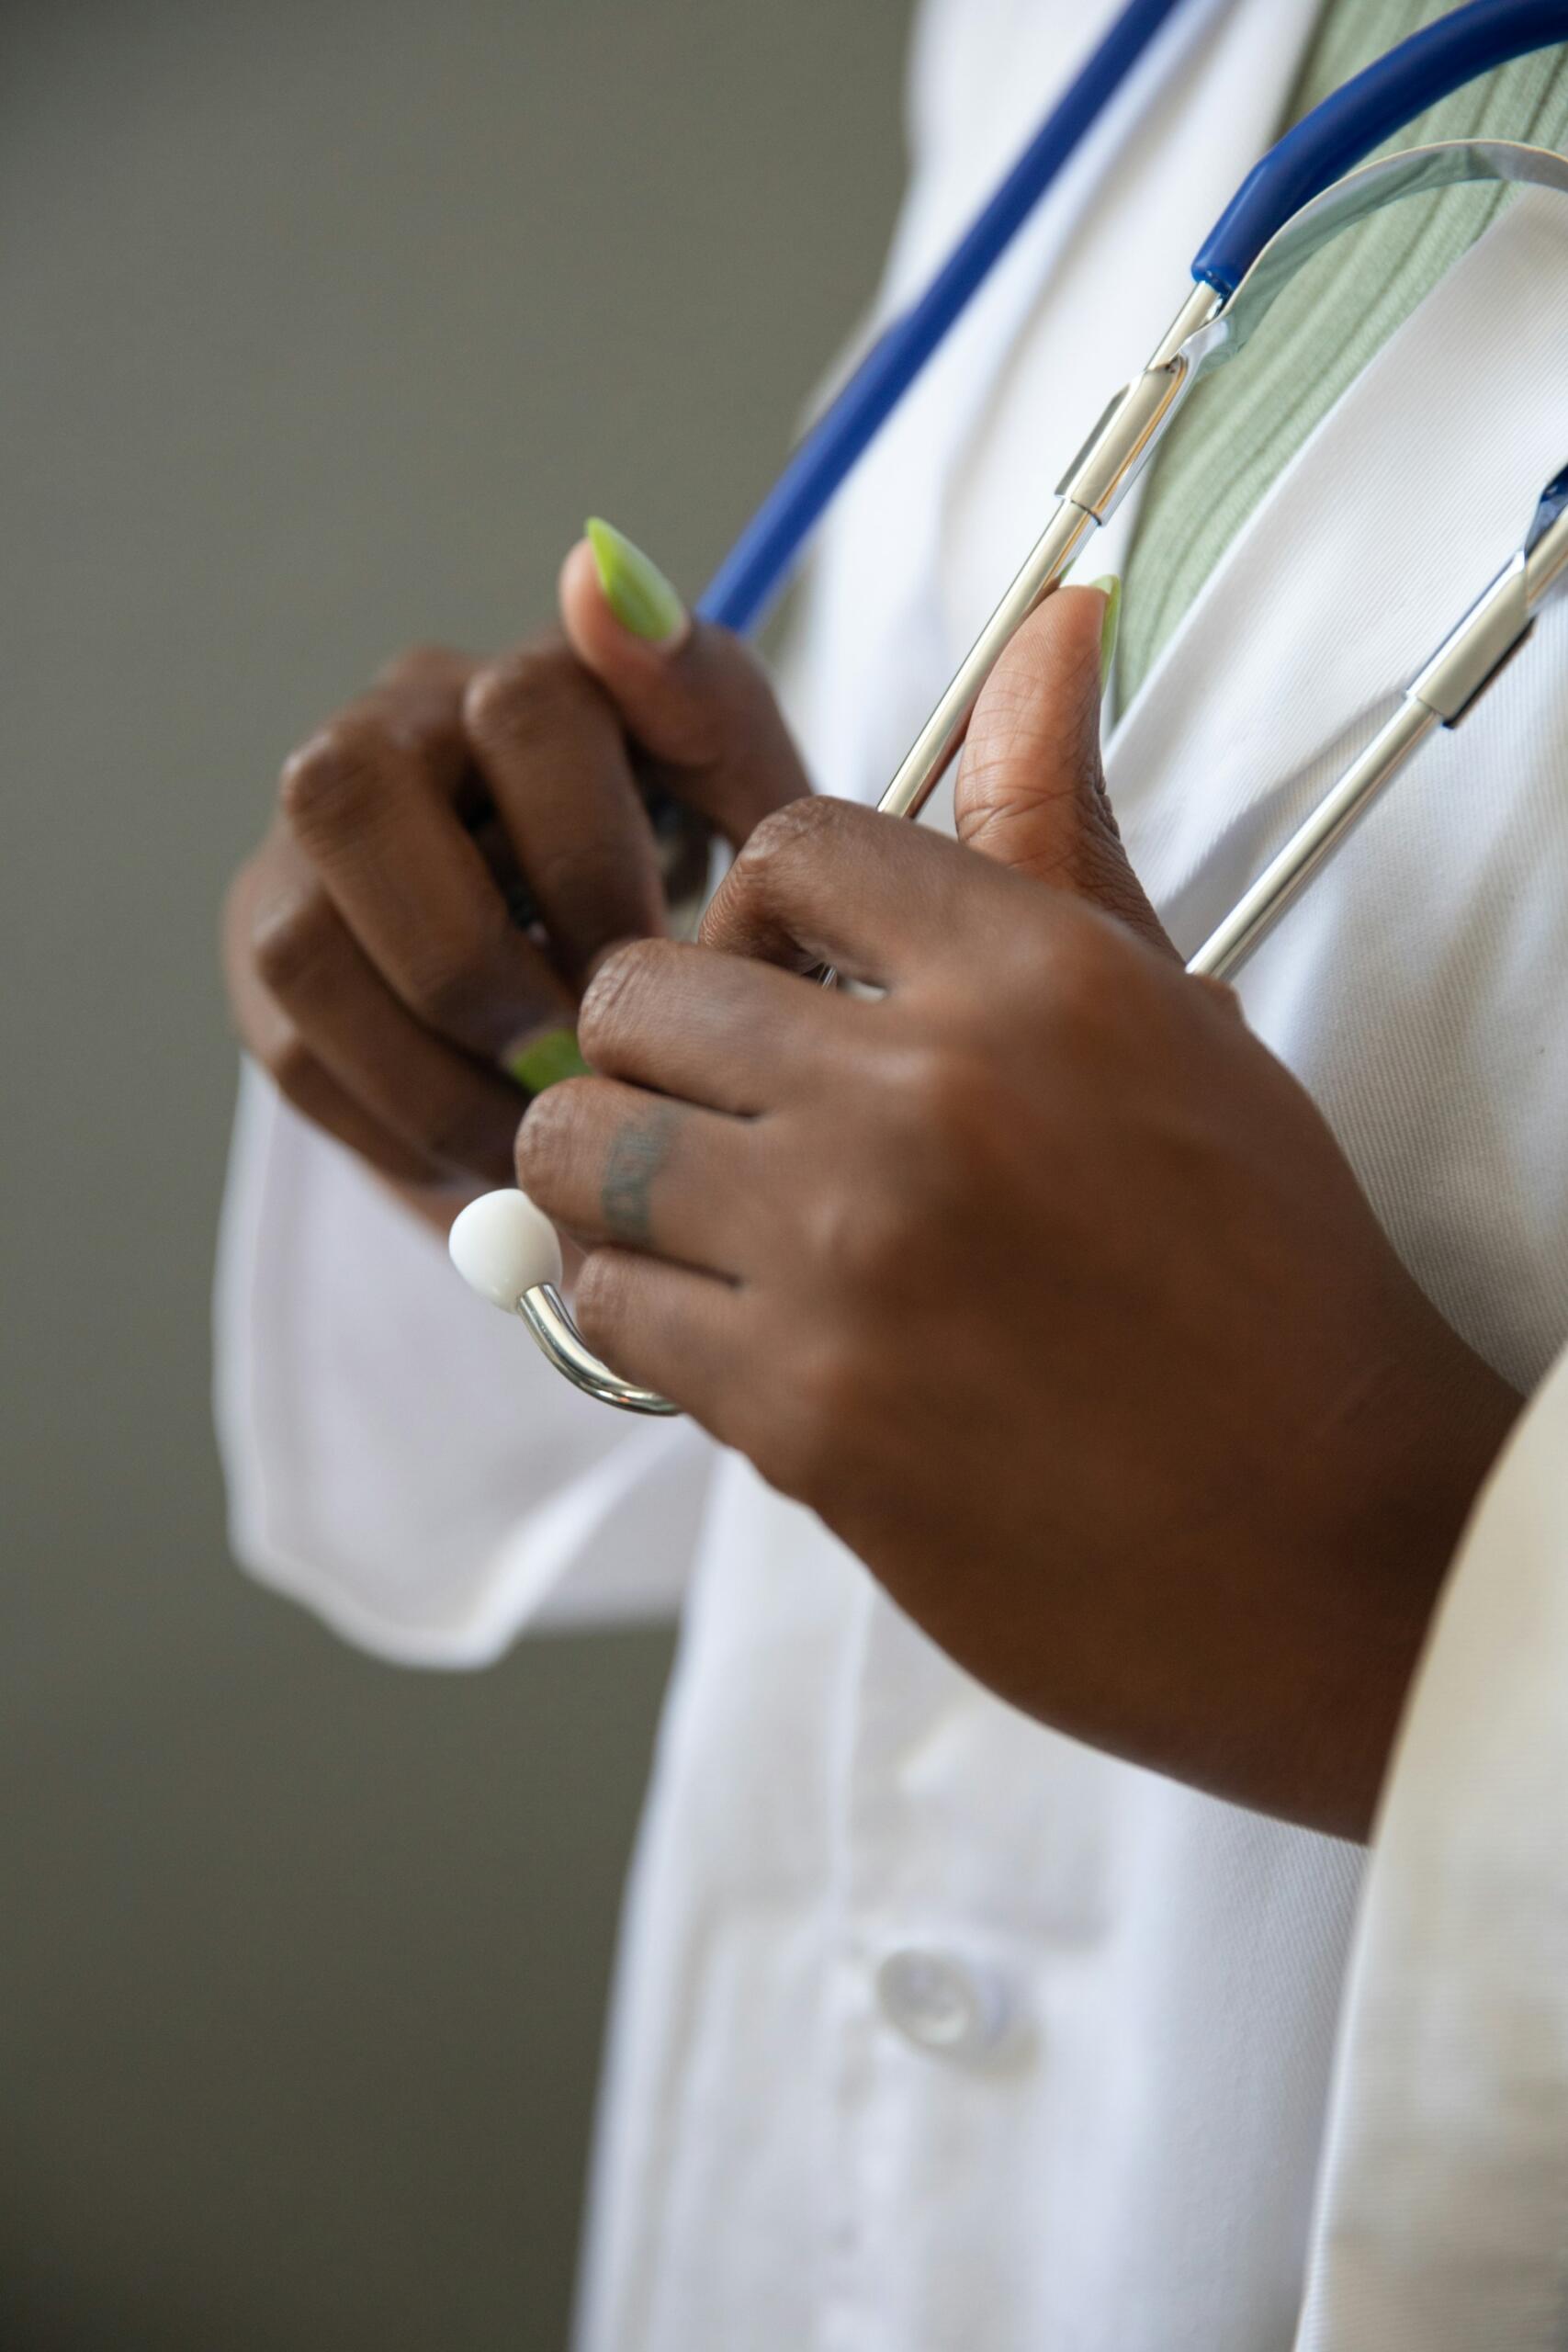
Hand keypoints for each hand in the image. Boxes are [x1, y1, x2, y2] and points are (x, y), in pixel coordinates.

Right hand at [222, 525, 808, 1220]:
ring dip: (433, 1065)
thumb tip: (602, 566)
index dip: (594, 854)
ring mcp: (310, 842)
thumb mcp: (744, 817)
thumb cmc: (691, 887)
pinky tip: (491, 1143)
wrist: (603, 986)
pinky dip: (404, 1120)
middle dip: (474, 957)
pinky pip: (297, 1050)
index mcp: (525, 677)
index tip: (671, 964)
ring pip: (304, 941)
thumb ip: (715, 715)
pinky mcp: (268, 950)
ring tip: (542, 1131)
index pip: (525, 708)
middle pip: (348, 793)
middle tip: (577, 1057)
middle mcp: (395, 729)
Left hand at [516, 586, 1518, 1835]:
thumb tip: (1055, 623)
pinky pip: (604, 1307)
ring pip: (582, 1143)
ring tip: (696, 1215)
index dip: (764, 909)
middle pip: (639, 987)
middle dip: (658, 1043)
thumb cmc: (1266, 1279)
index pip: (790, 844)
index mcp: (1037, 976)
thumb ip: (1063, 836)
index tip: (792, 983)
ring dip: (615, 1174)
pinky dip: (640, 1312)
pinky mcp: (799, 1413)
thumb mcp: (1175, 1028)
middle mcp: (930, 1094)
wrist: (1328, 1545)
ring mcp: (852, 1257)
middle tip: (720, 1108)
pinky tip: (733, 1328)